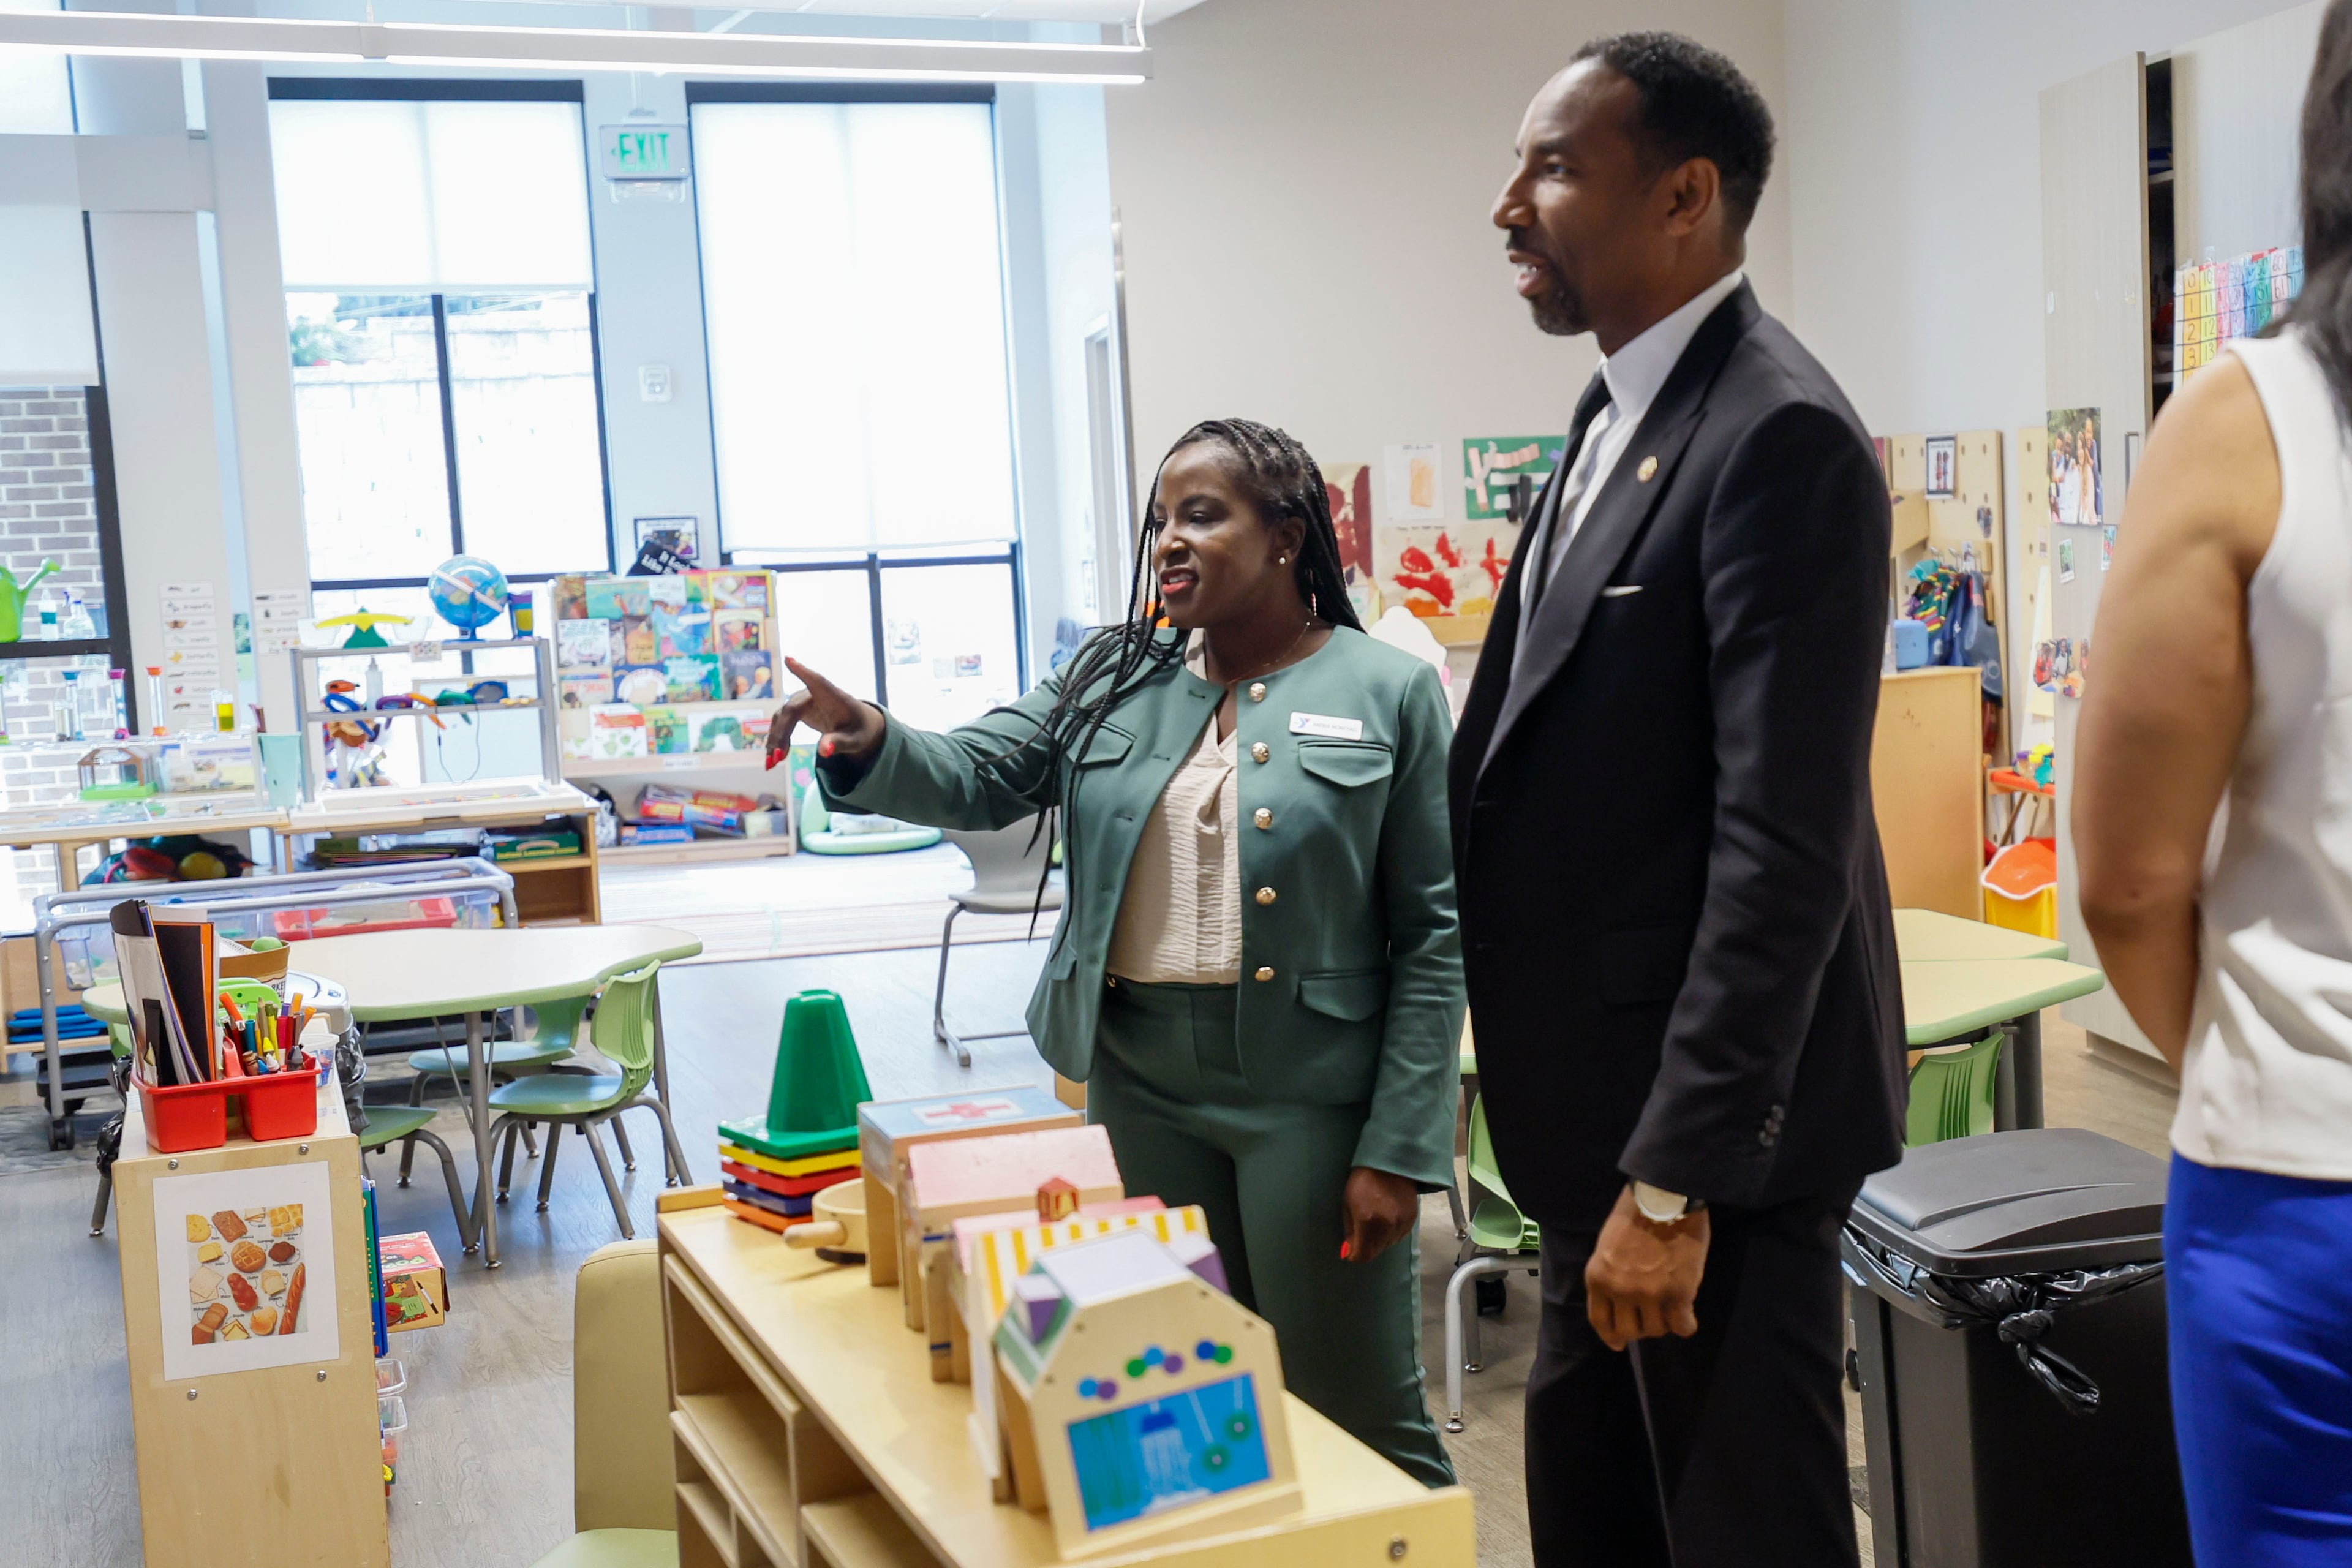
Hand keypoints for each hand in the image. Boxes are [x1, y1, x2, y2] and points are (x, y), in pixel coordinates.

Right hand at [766, 656, 885, 767]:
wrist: (857, 726)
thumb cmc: (860, 729)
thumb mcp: (856, 740)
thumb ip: (840, 743)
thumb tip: (824, 752)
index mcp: (832, 696)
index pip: (817, 681)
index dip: (803, 671)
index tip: (789, 660)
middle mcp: (813, 695)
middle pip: (791, 710)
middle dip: (782, 733)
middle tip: (778, 758)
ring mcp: (802, 702)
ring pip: (781, 718)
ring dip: (775, 740)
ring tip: (772, 764)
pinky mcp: (796, 712)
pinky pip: (781, 725)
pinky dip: (776, 742)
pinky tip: (773, 761)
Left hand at [1340, 1167, 1419, 1264]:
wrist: (1390, 1163)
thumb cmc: (1362, 1181)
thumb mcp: (1348, 1204)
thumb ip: (1350, 1231)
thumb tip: (1348, 1252)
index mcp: (1367, 1221)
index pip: (1362, 1256)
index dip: (1354, 1255)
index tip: (1350, 1250)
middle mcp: (1386, 1227)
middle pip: (1375, 1252)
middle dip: (1365, 1247)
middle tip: (1361, 1231)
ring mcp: (1401, 1224)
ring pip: (1387, 1245)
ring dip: (1378, 1240)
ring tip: (1375, 1220)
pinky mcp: (1411, 1220)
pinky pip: (1398, 1236)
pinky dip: (1390, 1233)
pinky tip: (1386, 1217)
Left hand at [1584, 1184, 1709, 1350]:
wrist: (1664, 1198)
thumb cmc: (1634, 1215)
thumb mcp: (1607, 1247)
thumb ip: (1609, 1276)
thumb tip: (1618, 1304)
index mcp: (1598, 1278)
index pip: (1600, 1321)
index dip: (1610, 1336)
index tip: (1618, 1345)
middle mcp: (1620, 1291)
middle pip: (1630, 1331)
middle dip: (1641, 1328)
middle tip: (1653, 1316)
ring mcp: (1649, 1295)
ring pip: (1656, 1330)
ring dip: (1664, 1323)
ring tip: (1671, 1307)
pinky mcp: (1678, 1295)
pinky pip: (1682, 1327)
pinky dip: (1686, 1324)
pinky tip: (1688, 1314)